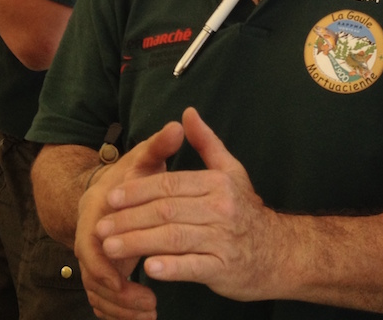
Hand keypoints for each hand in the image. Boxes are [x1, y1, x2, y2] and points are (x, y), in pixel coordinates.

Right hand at [73, 119, 186, 319]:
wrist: (107, 189)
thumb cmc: (131, 176)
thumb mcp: (144, 159)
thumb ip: (160, 146)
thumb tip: (178, 125)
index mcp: (96, 212)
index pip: (94, 245)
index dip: (112, 264)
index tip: (140, 275)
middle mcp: (89, 238)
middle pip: (94, 276)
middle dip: (121, 295)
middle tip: (150, 305)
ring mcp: (93, 258)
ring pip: (98, 294)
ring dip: (122, 309)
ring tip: (150, 315)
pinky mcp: (101, 272)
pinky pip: (104, 300)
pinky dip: (120, 313)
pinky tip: (144, 318)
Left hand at [95, 107, 286, 302]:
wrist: (281, 252)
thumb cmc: (247, 210)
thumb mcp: (231, 171)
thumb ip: (207, 143)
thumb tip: (187, 113)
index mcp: (218, 183)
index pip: (170, 184)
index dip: (138, 191)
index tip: (111, 198)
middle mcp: (221, 208)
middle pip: (166, 211)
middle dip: (129, 218)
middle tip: (101, 226)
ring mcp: (223, 240)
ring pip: (173, 238)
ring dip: (138, 242)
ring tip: (110, 248)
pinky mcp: (224, 268)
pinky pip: (192, 266)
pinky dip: (170, 268)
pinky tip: (148, 268)